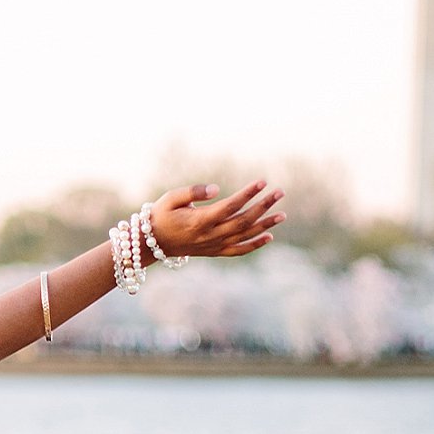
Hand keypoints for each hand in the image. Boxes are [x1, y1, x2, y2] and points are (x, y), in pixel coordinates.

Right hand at [150, 179, 282, 258]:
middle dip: (263, 206)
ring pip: (244, 236)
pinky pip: (238, 250)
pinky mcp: (214, 251)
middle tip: (279, 192)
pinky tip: (269, 237)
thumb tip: (216, 188)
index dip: (247, 194)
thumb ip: (192, 192)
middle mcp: (209, 235)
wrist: (151, 242)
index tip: (262, 181)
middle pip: (243, 220)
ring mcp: (213, 245)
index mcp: (199, 221)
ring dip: (265, 225)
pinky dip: (254, 245)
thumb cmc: (160, 215)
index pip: (230, 206)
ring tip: (282, 214)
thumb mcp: (170, 198)